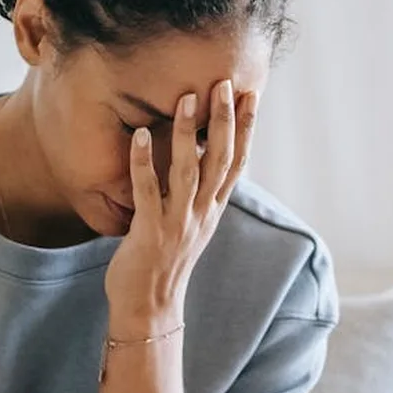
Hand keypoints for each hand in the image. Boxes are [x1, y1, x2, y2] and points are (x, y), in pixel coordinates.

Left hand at [104, 80, 257, 337]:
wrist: (149, 309)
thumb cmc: (164, 265)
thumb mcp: (192, 227)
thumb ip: (199, 197)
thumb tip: (204, 165)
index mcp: (213, 210)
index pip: (236, 163)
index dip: (246, 128)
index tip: (252, 95)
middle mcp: (202, 214)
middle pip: (221, 160)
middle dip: (225, 120)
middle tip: (225, 84)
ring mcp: (178, 223)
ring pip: (189, 170)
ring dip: (189, 133)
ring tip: (187, 98)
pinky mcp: (150, 231)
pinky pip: (148, 191)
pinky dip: (144, 162)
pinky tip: (140, 135)